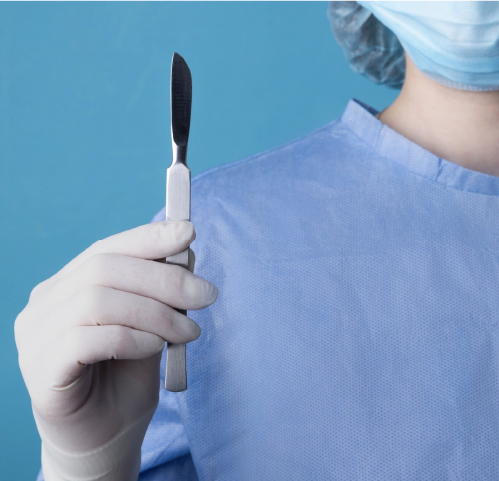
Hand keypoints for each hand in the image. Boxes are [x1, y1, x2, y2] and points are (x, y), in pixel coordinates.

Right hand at [15, 220, 216, 480]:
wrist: (106, 436)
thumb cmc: (128, 376)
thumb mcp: (152, 324)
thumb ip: (160, 291)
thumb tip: (186, 250)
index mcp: (69, 284)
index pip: (107, 248)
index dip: (148, 237)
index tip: (188, 233)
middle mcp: (46, 303)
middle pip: (104, 269)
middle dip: (164, 279)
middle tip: (206, 295)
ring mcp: (35, 336)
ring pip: (98, 300)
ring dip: (155, 311)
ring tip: (188, 332)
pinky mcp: (40, 369)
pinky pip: (88, 339)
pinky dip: (132, 337)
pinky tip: (157, 346)